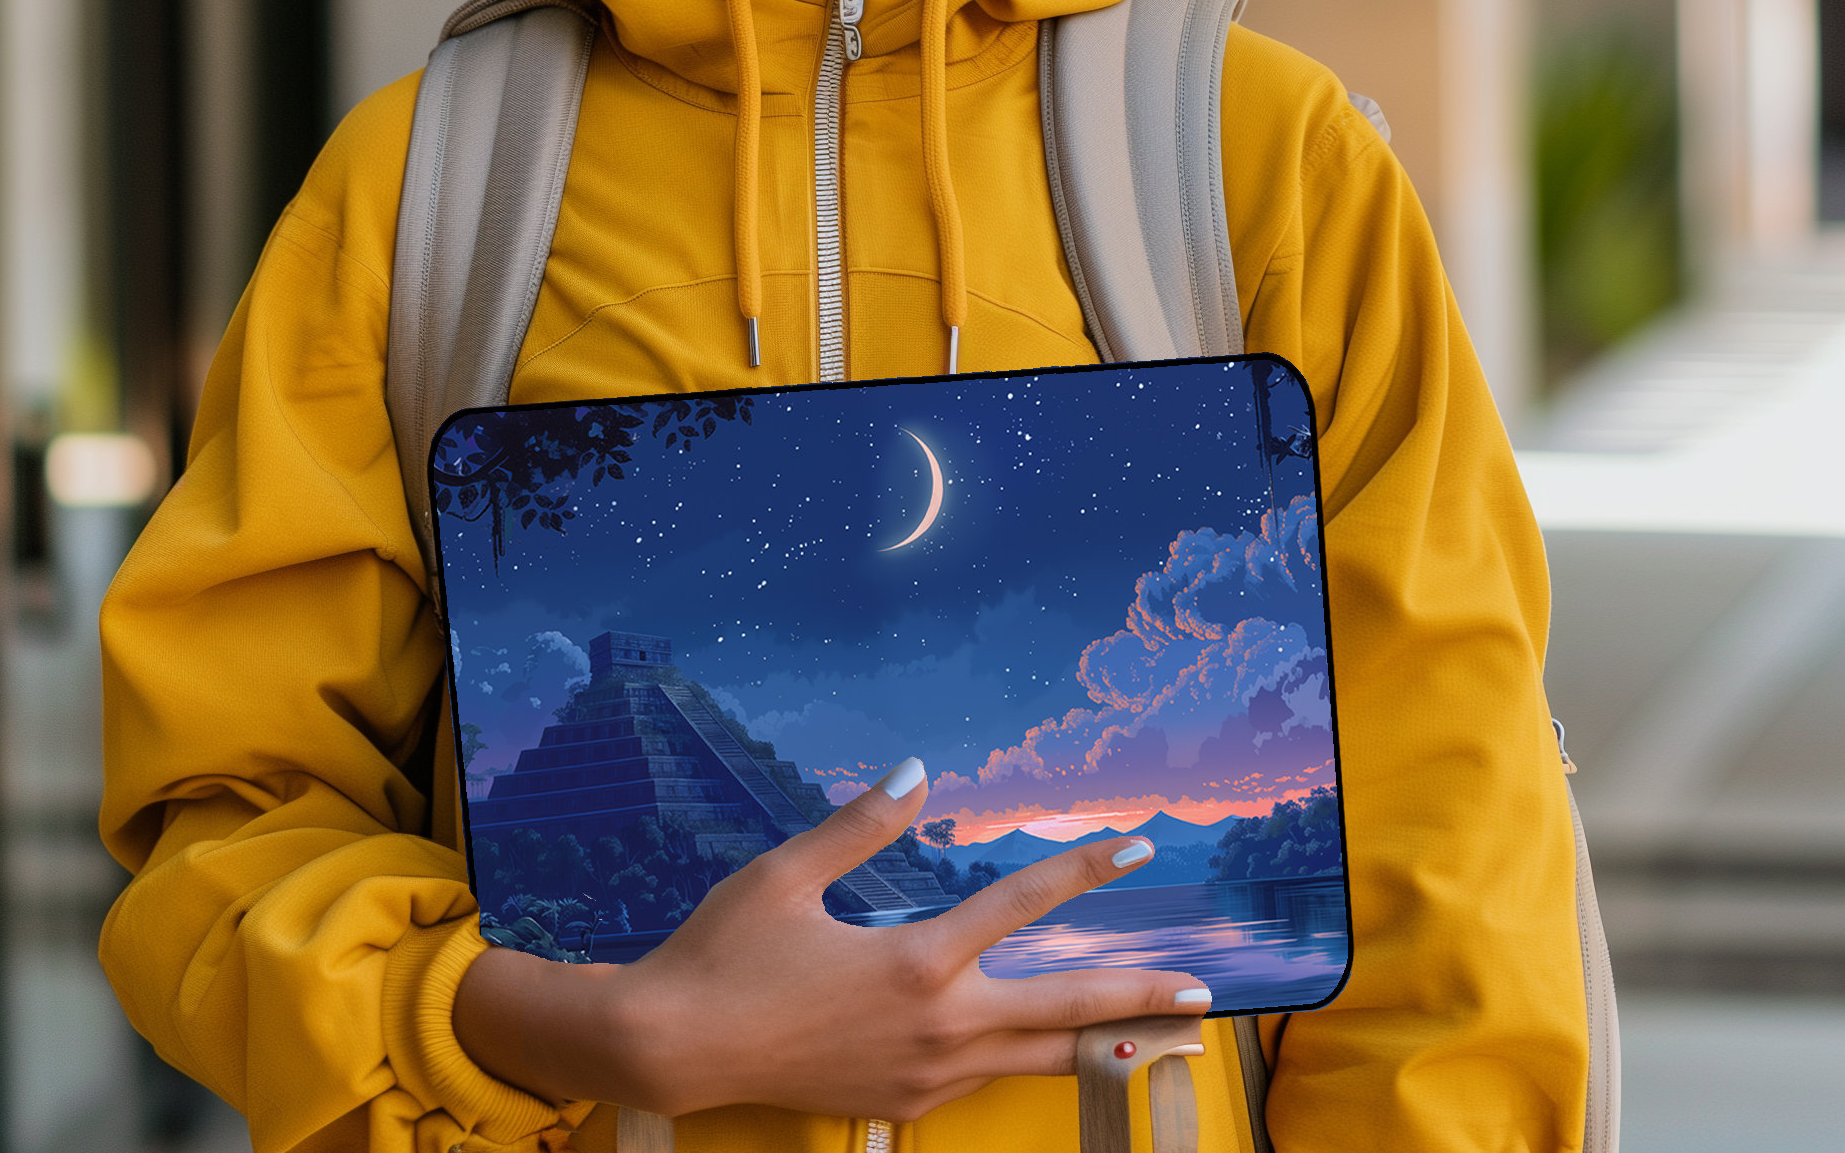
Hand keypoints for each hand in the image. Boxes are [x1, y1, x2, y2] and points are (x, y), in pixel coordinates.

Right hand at [451, 760, 1209, 1120]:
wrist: (672, 1049)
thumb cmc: (725, 952)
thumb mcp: (787, 873)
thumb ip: (863, 822)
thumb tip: (918, 766)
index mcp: (913, 963)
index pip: (1021, 906)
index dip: (1085, 868)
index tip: (1138, 843)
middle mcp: (934, 1028)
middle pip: (1060, 1015)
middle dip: (1134, 1002)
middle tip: (1199, 995)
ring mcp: (922, 1077)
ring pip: (1031, 1060)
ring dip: (1095, 1044)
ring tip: (1152, 1039)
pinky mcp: (900, 1105)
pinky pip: (979, 1080)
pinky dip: (1023, 1062)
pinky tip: (1037, 1049)